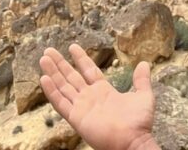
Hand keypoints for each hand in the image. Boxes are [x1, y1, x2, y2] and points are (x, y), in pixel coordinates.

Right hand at [39, 44, 157, 149]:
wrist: (133, 142)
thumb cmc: (139, 123)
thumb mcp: (143, 96)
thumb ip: (142, 80)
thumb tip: (144, 64)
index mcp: (104, 91)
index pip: (89, 71)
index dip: (80, 59)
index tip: (72, 47)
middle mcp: (90, 98)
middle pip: (71, 77)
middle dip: (60, 64)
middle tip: (49, 50)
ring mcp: (82, 107)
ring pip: (63, 87)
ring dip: (53, 73)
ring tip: (43, 59)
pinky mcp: (76, 118)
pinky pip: (61, 103)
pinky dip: (51, 91)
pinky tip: (44, 78)